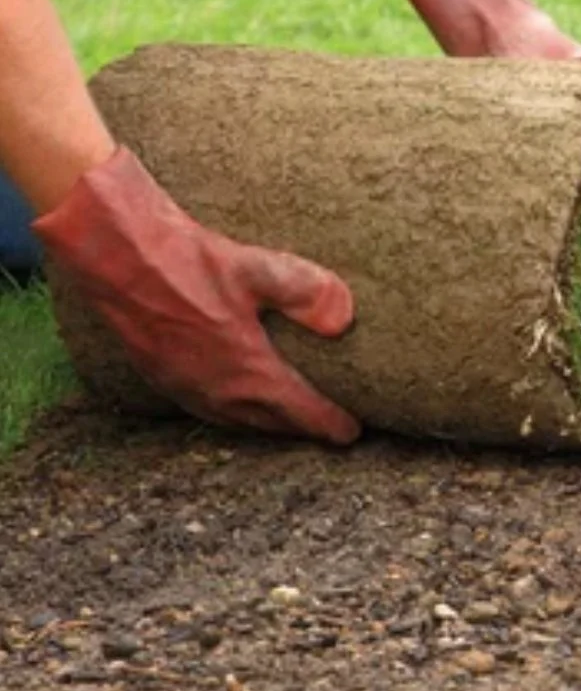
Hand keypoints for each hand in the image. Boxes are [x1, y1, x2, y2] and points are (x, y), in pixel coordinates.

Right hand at [33, 148, 360, 444]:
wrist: (117, 257)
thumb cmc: (189, 261)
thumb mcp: (258, 268)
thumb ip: (307, 292)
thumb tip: (345, 319)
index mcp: (247, 372)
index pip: (300, 411)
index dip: (331, 424)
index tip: (353, 432)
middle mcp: (217, 391)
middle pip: (271, 423)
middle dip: (302, 429)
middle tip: (329, 429)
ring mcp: (186, 389)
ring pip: (238, 421)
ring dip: (268, 424)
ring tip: (290, 421)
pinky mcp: (162, 378)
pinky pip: (208, 410)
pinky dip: (234, 414)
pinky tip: (238, 401)